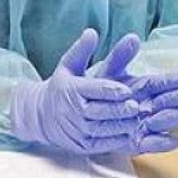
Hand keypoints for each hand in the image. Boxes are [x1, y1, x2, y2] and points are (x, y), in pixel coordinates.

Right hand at [10, 29, 140, 154]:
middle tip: (135, 106)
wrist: (41, 116)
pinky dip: (117, 140)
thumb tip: (91, 32)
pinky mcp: (83, 145)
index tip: (126, 90)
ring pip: (103, 129)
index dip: (110, 91)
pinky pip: (103, 144)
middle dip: (118, 109)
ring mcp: (78, 130)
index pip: (93, 90)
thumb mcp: (67, 66)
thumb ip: (81, 50)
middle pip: (99, 111)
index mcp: (71, 89)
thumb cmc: (61, 88)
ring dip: (121, 125)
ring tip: (136, 119)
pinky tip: (130, 133)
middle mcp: (73, 111)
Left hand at [93, 33, 177, 152]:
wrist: (78, 117)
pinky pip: (156, 144)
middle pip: (170, 100)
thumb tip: (133, 37)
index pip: (162, 82)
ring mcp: (147, 123)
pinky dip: (163, 142)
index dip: (172, 80)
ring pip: (167, 121)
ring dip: (170, 118)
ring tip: (168, 115)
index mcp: (143, 85)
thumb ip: (119, 56)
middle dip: (176, 99)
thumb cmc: (94, 90)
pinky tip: (171, 140)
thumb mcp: (106, 73)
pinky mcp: (141, 142)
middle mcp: (150, 103)